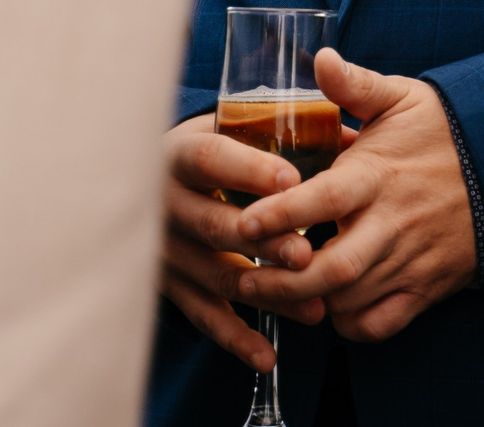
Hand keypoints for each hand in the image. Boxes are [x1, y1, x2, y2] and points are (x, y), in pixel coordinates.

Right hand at [159, 114, 322, 371]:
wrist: (136, 180)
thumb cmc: (207, 150)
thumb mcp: (224, 126)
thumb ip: (276, 128)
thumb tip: (347, 128)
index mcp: (178, 154)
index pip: (210, 159)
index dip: (249, 170)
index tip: (294, 179)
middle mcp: (165, 204)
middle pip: (214, 225)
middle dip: (264, 242)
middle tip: (306, 253)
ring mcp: (166, 250)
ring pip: (218, 276)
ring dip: (267, 294)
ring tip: (314, 309)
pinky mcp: (171, 285)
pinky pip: (205, 315)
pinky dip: (236, 339)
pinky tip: (269, 357)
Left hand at [229, 49, 477, 341]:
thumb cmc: (444, 131)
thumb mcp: (401, 98)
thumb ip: (355, 84)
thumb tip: (320, 57)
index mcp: (377, 175)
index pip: (324, 198)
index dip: (282, 212)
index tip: (245, 220)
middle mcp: (392, 223)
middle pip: (335, 267)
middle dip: (284, 280)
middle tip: (246, 276)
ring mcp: (411, 259)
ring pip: (352, 299)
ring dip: (309, 303)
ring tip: (273, 292)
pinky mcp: (426, 287)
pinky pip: (382, 323)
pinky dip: (350, 324)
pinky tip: (327, 307)